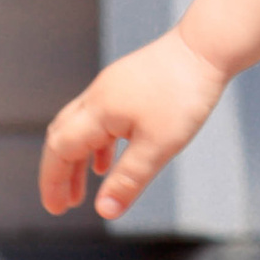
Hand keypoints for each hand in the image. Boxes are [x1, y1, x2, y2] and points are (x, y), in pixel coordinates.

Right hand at [39, 26, 228, 220]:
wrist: (206, 47)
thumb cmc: (185, 93)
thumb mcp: (158, 146)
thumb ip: (128, 180)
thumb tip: (104, 212)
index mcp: (98, 111)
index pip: (59, 150)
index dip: (53, 182)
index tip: (55, 209)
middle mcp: (97, 97)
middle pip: (61, 138)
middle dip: (59, 173)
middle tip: (63, 204)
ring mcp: (110, 88)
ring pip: (80, 128)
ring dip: (77, 160)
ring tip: (82, 190)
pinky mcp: (125, 85)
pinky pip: (99, 119)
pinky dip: (96, 145)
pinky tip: (106, 161)